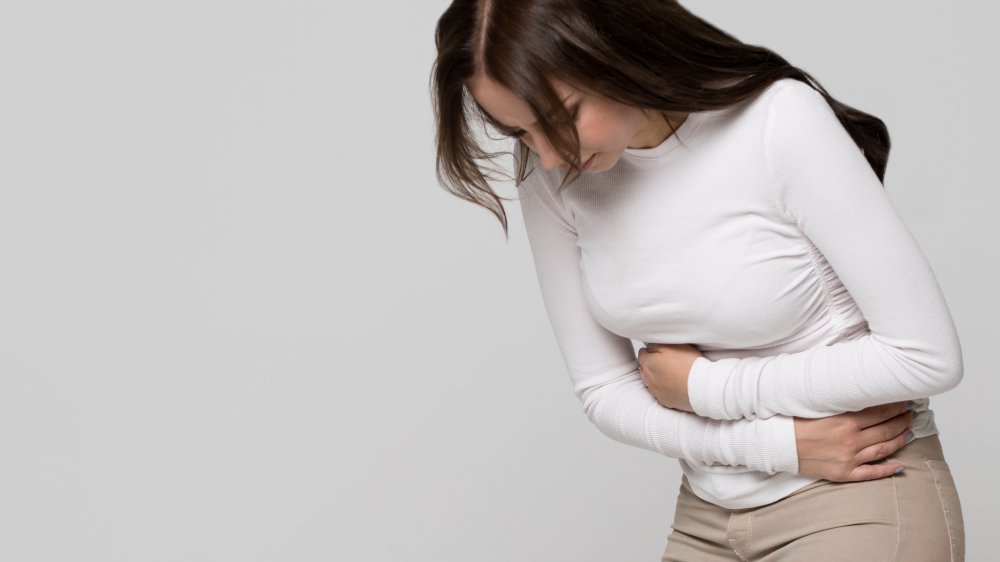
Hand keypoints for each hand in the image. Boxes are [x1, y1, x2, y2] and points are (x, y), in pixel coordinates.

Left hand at [637, 343, 702, 411]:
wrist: (701, 387)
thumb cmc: (689, 365)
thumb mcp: (673, 345)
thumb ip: (658, 344)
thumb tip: (650, 346)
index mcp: (648, 362)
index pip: (642, 353)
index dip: (651, 351)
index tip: (659, 351)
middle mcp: (648, 378)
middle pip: (645, 368)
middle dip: (652, 364)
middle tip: (666, 361)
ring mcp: (655, 391)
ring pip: (651, 381)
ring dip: (657, 377)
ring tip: (671, 373)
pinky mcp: (664, 401)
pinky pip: (660, 393)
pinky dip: (664, 388)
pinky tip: (674, 385)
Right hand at [794, 401, 913, 481]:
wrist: (776, 445)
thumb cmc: (792, 422)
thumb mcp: (817, 405)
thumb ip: (840, 400)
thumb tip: (860, 390)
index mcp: (845, 421)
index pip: (880, 411)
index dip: (896, 405)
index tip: (904, 399)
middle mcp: (850, 440)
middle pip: (886, 429)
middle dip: (902, 420)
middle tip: (911, 413)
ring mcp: (848, 459)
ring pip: (883, 449)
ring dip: (900, 439)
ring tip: (909, 431)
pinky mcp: (843, 473)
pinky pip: (871, 473)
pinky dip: (887, 470)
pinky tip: (899, 466)